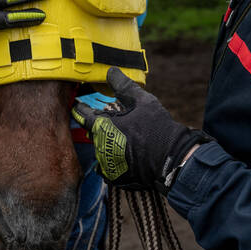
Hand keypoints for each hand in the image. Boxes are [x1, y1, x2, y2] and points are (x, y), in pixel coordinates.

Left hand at [72, 68, 209, 192]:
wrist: (172, 159)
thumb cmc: (157, 128)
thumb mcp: (142, 101)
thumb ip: (124, 86)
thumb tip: (111, 71)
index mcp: (102, 127)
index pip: (83, 115)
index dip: (80, 108)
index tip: (78, 104)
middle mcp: (100, 147)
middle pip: (94, 133)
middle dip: (101, 126)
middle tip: (114, 121)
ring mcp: (106, 164)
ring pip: (102, 150)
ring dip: (109, 143)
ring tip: (126, 139)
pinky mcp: (115, 178)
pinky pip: (108, 167)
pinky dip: (114, 160)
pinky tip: (127, 155)